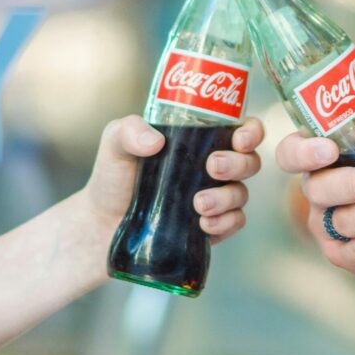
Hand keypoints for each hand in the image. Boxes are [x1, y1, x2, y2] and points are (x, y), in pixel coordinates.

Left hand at [86, 115, 264, 243]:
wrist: (102, 223)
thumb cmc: (113, 175)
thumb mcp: (115, 143)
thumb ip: (129, 131)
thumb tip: (155, 141)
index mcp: (200, 138)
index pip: (241, 128)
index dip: (252, 132)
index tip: (240, 139)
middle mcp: (213, 166)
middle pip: (250, 161)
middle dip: (239, 164)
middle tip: (213, 167)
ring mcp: (215, 197)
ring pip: (242, 194)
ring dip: (227, 198)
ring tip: (199, 204)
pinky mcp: (211, 226)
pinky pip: (234, 222)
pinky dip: (225, 223)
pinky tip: (204, 225)